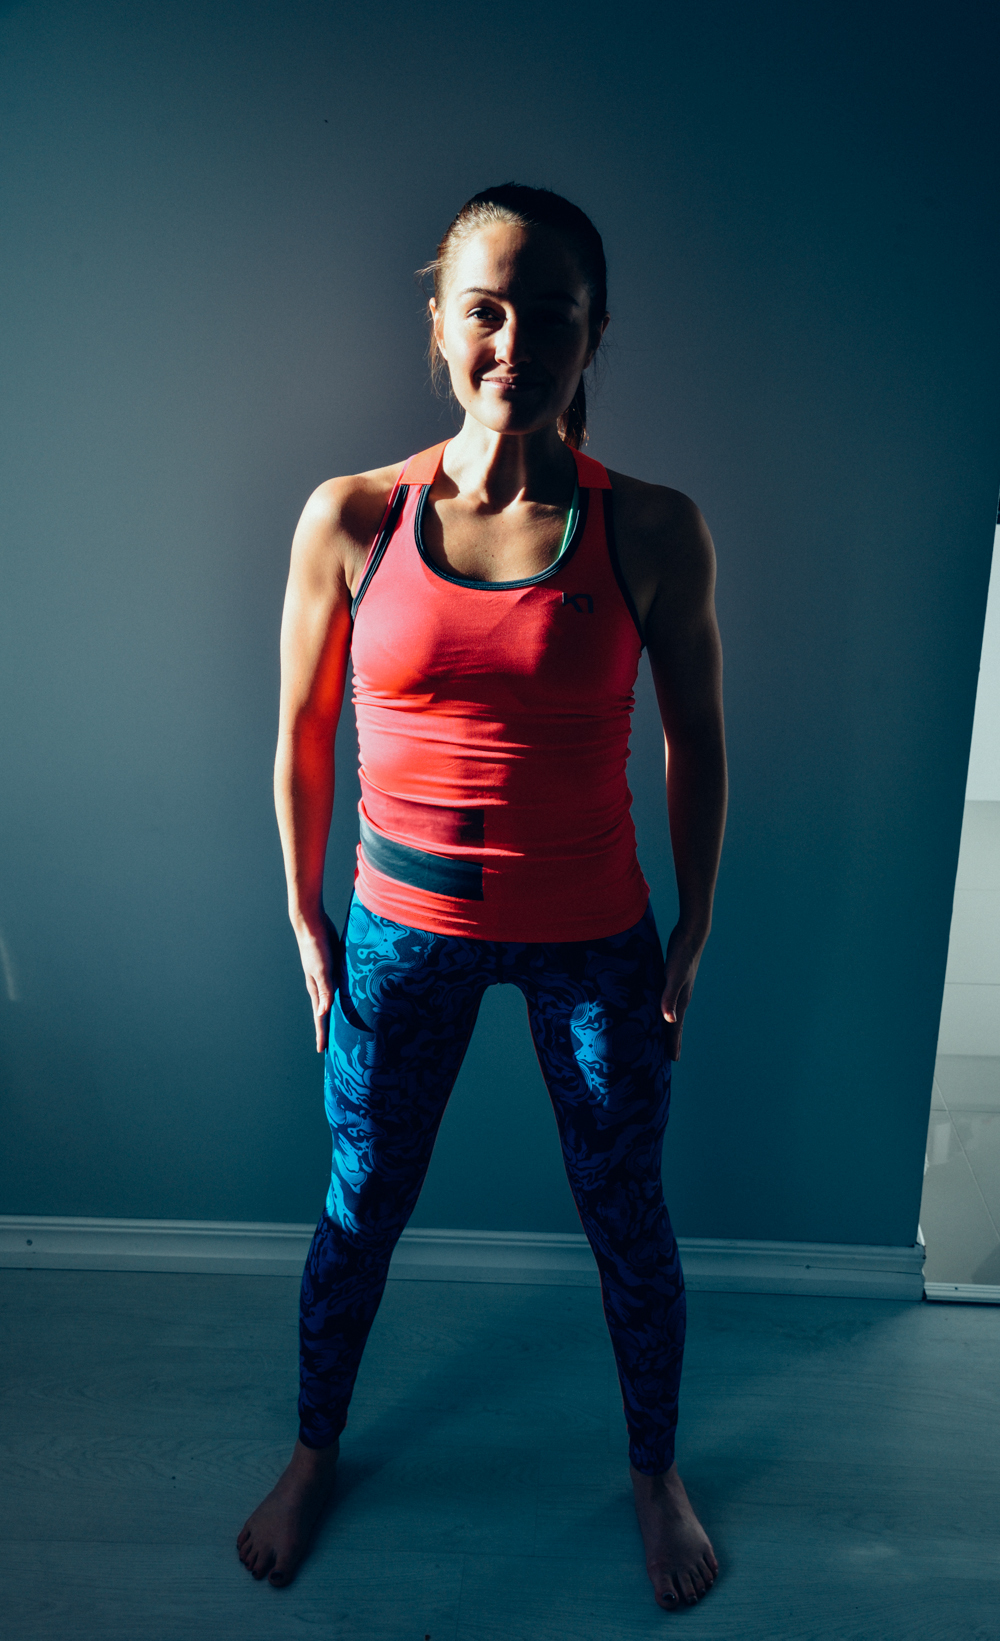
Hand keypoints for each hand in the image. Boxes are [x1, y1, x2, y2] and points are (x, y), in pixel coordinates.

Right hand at [293, 911, 338, 1052]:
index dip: (321, 1034)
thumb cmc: (316, 946)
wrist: (311, 923)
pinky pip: (339, 984)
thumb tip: (323, 1013)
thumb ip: (325, 990)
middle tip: (332, 1043)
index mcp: (316, 989)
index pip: (319, 1017)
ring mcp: (326, 975)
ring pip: (333, 998)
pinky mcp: (333, 965)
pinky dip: (343, 993)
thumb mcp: (323, 970)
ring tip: (343, 1023)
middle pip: (325, 1011)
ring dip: (336, 1011)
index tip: (322, 1051)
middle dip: (328, 1027)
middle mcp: (320, 984)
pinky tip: (350, 994)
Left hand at [659, 923, 705, 1061]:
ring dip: (666, 1026)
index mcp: (681, 1000)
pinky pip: (666, 1000)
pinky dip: (662, 1009)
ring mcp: (678, 988)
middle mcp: (681, 997)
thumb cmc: (682, 955)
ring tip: (660, 1036)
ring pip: (671, 1012)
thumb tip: (669, 1021)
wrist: (692, 934)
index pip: (675, 1028)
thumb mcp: (674, 976)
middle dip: (671, 1040)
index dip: (673, 1044)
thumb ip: (670, 998)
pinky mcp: (672, 979)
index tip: (672, 1061)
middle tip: (667, 1056)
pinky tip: (656, 1008)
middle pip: (674, 1024)